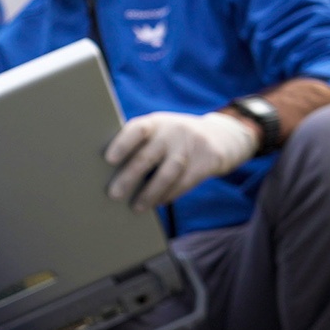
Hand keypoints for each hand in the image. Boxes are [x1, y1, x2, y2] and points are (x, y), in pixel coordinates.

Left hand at [105, 111, 259, 211]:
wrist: (221, 135)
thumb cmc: (175, 138)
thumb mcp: (161, 131)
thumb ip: (141, 144)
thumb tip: (111, 172)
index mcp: (155, 122)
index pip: (137, 129)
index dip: (122, 143)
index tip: (108, 159)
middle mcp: (172, 131)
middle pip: (148, 156)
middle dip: (129, 177)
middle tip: (114, 195)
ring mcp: (191, 145)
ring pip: (167, 173)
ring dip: (150, 193)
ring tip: (136, 207)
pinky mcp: (207, 160)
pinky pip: (185, 181)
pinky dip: (170, 194)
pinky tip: (158, 203)